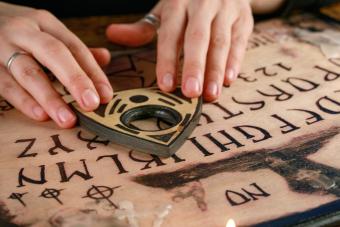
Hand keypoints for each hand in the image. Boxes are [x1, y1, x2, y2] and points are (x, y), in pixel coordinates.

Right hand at [0, 2, 112, 127]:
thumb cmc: (16, 31)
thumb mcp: (44, 31)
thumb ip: (73, 47)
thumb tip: (105, 57)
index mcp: (44, 22)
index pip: (75, 47)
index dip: (93, 72)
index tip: (106, 96)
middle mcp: (23, 31)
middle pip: (54, 54)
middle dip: (76, 80)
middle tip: (92, 104)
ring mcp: (0, 47)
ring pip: (28, 72)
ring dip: (50, 98)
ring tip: (68, 119)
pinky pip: (5, 85)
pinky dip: (23, 101)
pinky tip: (40, 114)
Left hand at [106, 0, 253, 101]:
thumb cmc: (188, 1)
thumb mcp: (166, 9)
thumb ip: (143, 27)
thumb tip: (112, 34)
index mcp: (178, 1)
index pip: (170, 33)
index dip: (168, 60)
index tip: (166, 85)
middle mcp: (202, 3)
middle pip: (197, 38)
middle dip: (194, 66)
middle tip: (191, 93)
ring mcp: (226, 9)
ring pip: (220, 41)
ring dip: (216, 69)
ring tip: (211, 94)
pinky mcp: (243, 17)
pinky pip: (240, 40)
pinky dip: (235, 60)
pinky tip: (229, 79)